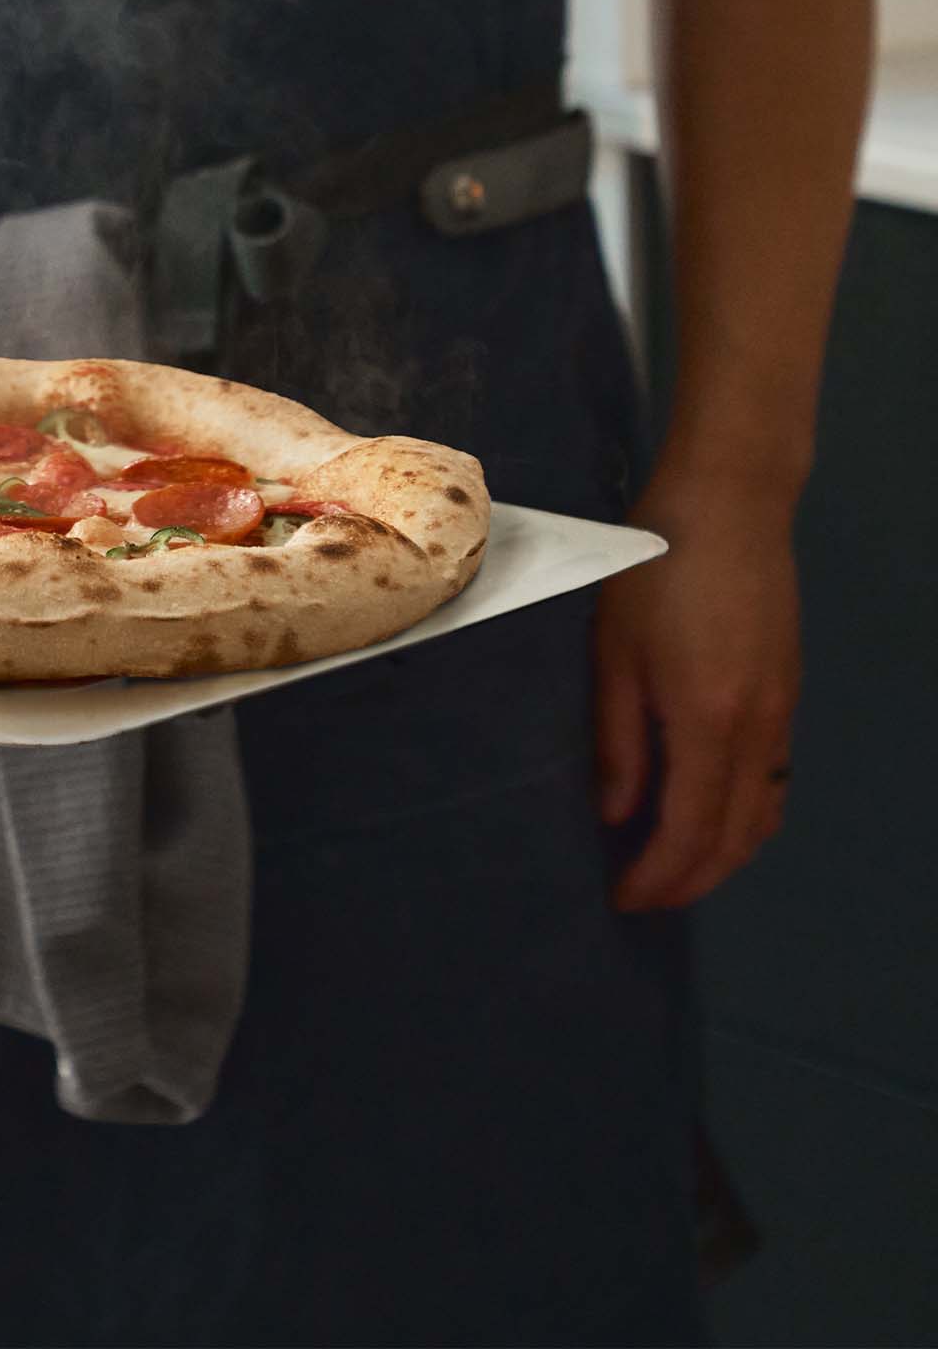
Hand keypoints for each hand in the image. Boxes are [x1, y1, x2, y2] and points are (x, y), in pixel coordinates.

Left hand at [592, 477, 801, 910]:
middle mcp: (758, 729)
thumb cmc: (654, 570)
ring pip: (764, 813)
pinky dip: (747, 815)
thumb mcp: (614, 652)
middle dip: (691, 879)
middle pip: (735, 836)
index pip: (689, 830)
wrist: (730, 505)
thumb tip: (617, 815)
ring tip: (674, 867)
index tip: (623, 899)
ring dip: (724, 854)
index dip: (659, 876)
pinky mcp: (788, 691)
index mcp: (708, 721)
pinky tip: (712, 812)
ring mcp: (782, 711)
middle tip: (644, 898)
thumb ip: (618, 740)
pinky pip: (775, 778)